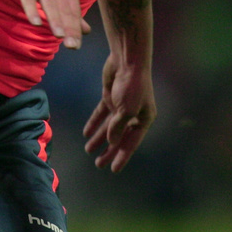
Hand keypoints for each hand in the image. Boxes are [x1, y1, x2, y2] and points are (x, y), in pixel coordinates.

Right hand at [0, 0, 88, 48]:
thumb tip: (86, 31)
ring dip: (55, 20)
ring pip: (49, 4)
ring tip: (59, 36)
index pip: (73, 11)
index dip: (75, 29)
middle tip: (72, 46)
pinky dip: (32, 10)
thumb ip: (72, 11)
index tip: (76, 45)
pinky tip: (35, 23)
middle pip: (64, 9)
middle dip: (69, 28)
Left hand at [82, 51, 155, 171]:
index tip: (114, 170)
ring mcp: (122, 105)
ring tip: (89, 150)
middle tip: (98, 164)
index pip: (131, 142)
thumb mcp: (126, 109)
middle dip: (109, 151)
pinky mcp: (111, 96)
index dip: (122, 156)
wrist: (127, 60)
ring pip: (109, 126)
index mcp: (144, 119)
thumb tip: (111, 141)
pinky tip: (86, 132)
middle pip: (120, 137)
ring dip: (99, 138)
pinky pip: (101, 114)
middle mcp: (134, 114)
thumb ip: (118, 127)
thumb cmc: (132, 85)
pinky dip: (94, 123)